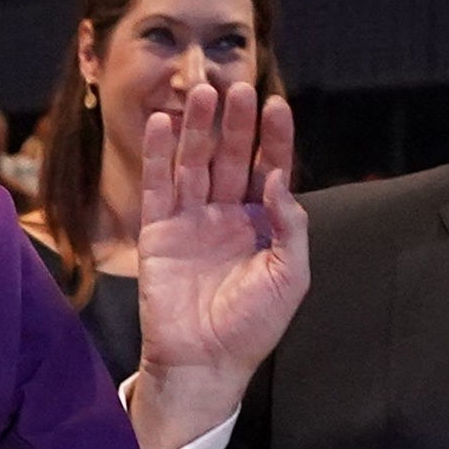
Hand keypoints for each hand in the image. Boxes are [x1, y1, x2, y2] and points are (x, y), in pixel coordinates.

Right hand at [130, 83, 308, 448]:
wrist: (204, 363)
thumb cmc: (252, 326)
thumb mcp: (290, 277)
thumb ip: (290, 226)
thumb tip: (278, 179)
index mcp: (262, 224)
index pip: (270, 168)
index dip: (274, 138)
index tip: (277, 105)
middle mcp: (226, 214)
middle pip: (231, 156)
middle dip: (236, 123)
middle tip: (238, 86)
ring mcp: (191, 220)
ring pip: (195, 162)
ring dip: (198, 128)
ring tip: (202, 91)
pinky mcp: (159, 230)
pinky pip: (158, 185)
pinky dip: (158, 154)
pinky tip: (163, 123)